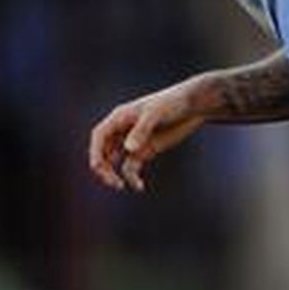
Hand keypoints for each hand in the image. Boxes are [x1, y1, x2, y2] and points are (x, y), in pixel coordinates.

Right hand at [87, 79, 206, 192]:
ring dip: (113, 174)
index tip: (97, 167)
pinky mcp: (146, 150)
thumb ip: (142, 130)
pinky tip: (139, 186)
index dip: (95, 151)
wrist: (193, 105)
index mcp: (120, 117)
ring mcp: (134, 141)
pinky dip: (132, 177)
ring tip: (120, 186)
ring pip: (115, 161)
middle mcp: (123, 130)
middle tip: (113, 182)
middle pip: (103, 151)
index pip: (100, 135)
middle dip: (103, 167)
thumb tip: (129, 149)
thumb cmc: (172, 102)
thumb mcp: (156, 113)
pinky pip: (132, 166)